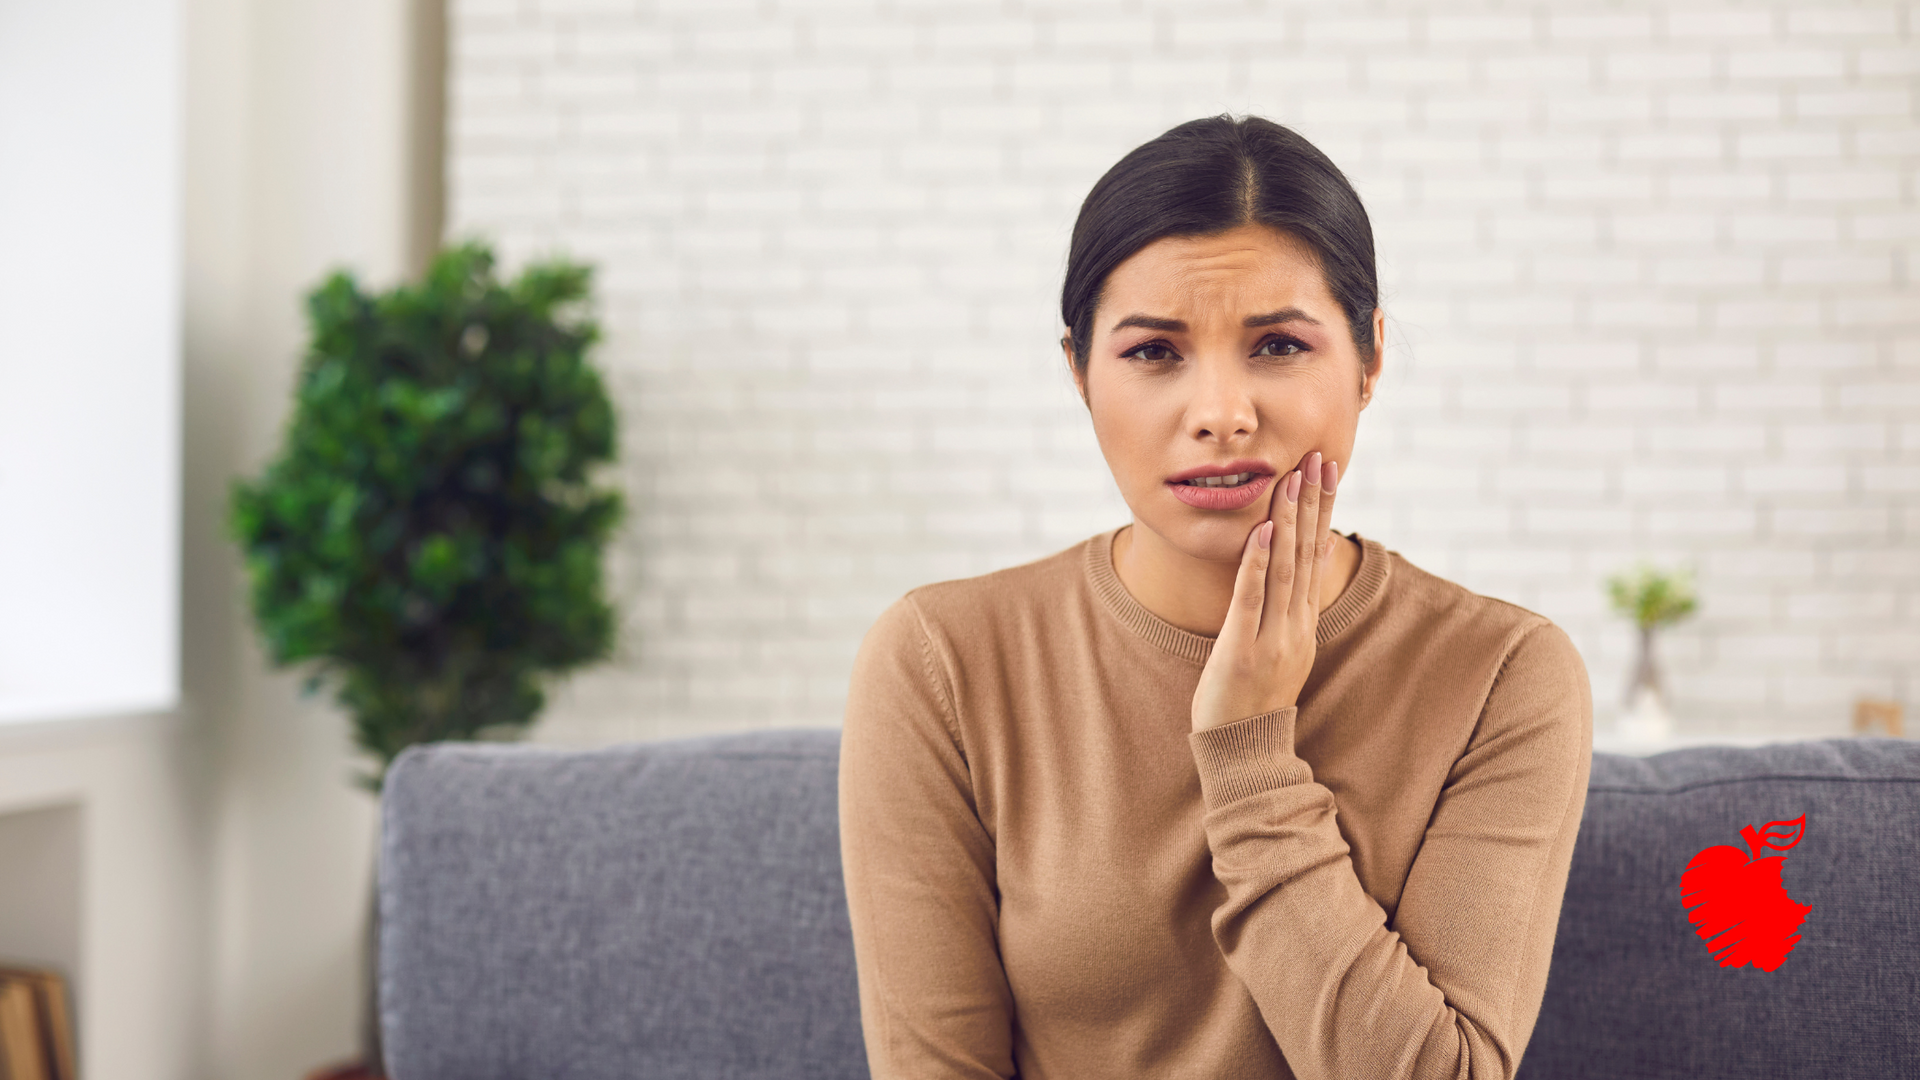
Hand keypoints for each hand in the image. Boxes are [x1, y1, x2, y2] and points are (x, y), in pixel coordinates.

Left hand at [1190, 452, 1339, 732]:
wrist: (1245, 751)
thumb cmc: (1255, 697)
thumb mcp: (1285, 645)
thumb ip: (1297, 602)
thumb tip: (1314, 553)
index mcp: (1304, 622)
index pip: (1316, 555)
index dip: (1323, 510)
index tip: (1327, 470)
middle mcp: (1295, 625)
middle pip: (1307, 553)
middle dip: (1313, 503)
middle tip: (1319, 458)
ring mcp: (1272, 638)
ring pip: (1285, 569)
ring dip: (1290, 521)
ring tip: (1293, 479)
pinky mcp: (1242, 650)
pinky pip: (1251, 599)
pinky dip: (1258, 563)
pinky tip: (1263, 530)